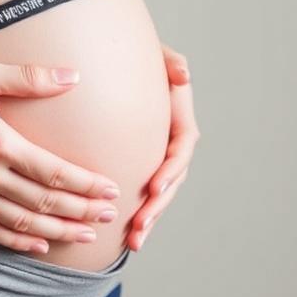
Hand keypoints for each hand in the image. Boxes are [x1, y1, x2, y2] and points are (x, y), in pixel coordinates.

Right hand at [0, 57, 122, 254]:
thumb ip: (30, 78)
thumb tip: (73, 77)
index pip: (55, 172)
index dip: (87, 185)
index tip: (112, 191)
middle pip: (44, 201)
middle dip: (81, 211)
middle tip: (109, 217)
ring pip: (20, 221)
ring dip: (56, 230)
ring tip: (85, 235)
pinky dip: (15, 240)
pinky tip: (37, 244)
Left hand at [127, 43, 200, 250]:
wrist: (113, 64)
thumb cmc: (134, 55)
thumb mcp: (154, 54)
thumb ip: (168, 61)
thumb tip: (183, 74)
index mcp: (178, 119)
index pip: (181, 150)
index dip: (170, 171)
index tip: (154, 189)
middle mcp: (170, 142)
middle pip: (171, 181)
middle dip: (157, 207)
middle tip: (140, 227)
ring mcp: (156, 157)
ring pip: (157, 195)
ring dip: (147, 219)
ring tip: (133, 242)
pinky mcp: (139, 166)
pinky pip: (141, 193)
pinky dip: (134, 214)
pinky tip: (122, 237)